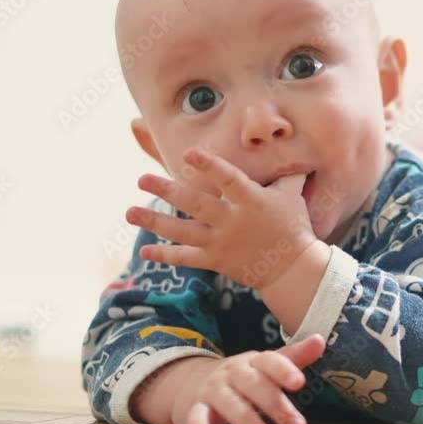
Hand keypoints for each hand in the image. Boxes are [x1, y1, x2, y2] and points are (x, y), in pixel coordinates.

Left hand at [126, 148, 316, 288]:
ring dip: (155, 221)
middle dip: (166, 191)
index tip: (189, 154)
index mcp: (251, 200)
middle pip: (195, 204)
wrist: (292, 269)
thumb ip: (286, 175)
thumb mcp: (291, 196)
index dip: (209, 166)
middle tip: (141, 179)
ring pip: (183, 230)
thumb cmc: (293, 228)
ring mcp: (221, 242)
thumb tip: (291, 154)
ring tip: (129, 212)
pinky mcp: (216, 260)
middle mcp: (232, 220)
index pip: (228, 179)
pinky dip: (166, 255)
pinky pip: (187, 258)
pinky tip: (145, 250)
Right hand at [134, 334, 326, 423]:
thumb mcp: (268, 365)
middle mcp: (233, 373)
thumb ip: (294, 357)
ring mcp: (213, 390)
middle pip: (254, 386)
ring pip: (231, 404)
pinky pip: (196, 417)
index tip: (299, 383)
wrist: (197, 383)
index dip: (284, 370)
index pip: (270, 361)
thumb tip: (320, 339)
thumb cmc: (246, 378)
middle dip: (276, 406)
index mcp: (253, 361)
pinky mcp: (196, 408)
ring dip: (248, 423)